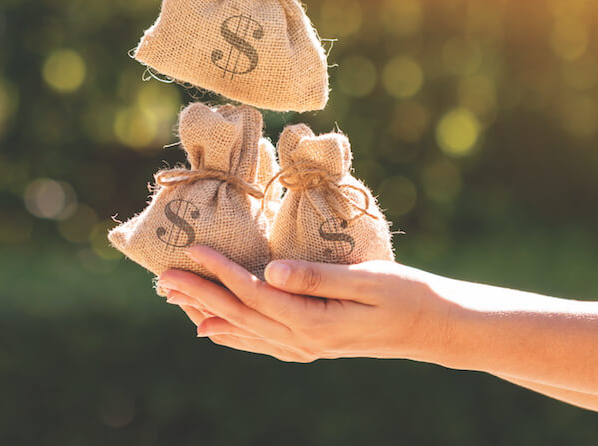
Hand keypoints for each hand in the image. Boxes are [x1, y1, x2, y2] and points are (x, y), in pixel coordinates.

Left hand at [157, 246, 452, 363]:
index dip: (221, 271)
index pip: (254, 293)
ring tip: (176, 299)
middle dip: (199, 295)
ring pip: (244, 331)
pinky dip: (232, 334)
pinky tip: (213, 328)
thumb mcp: (367, 279)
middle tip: (163, 278)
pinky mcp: (312, 344)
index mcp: (313, 322)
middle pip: (239, 315)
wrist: (433, 328)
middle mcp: (303, 340)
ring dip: (208, 313)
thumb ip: (316, 277)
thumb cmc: (406, 294)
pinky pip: (261, 342)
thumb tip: (270, 271)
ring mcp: (306, 347)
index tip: (193, 250)